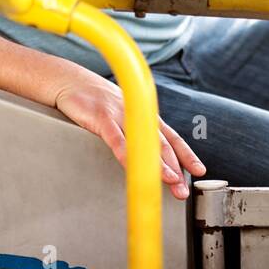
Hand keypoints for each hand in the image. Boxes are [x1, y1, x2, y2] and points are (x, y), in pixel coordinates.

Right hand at [53, 74, 205, 199]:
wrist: (69, 80)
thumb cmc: (96, 100)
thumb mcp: (122, 113)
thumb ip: (135, 130)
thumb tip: (149, 153)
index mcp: (143, 115)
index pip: (171, 136)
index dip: (186, 154)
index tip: (199, 170)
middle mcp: (137, 114)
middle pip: (161, 143)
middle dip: (176, 167)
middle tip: (184, 188)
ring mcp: (121, 115)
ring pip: (144, 142)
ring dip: (158, 163)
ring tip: (170, 181)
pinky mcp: (101, 117)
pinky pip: (116, 138)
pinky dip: (125, 153)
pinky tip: (132, 167)